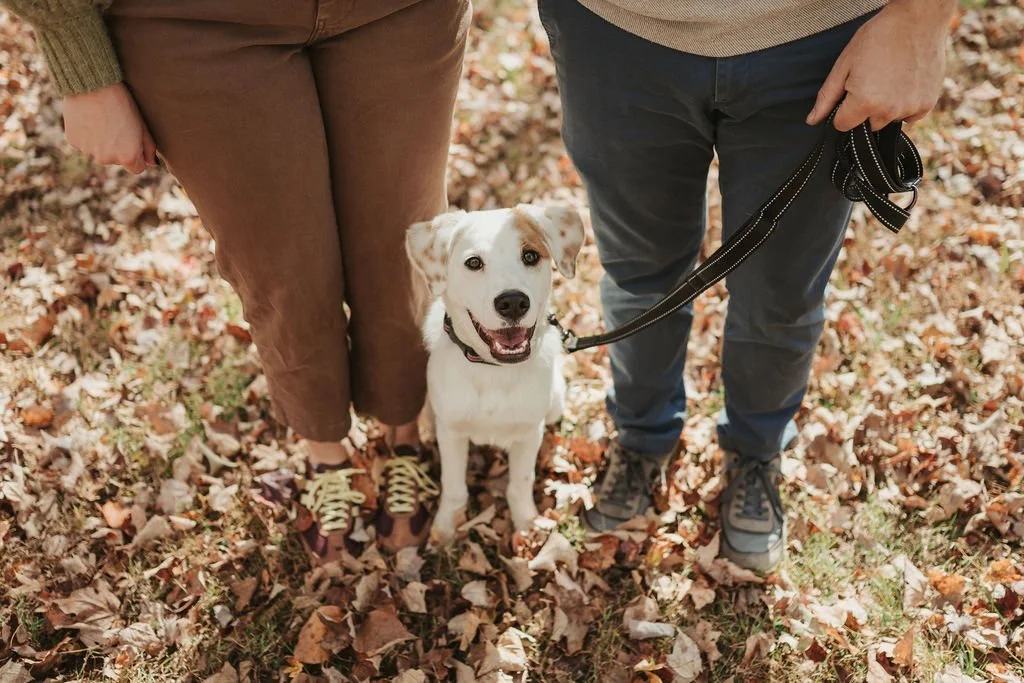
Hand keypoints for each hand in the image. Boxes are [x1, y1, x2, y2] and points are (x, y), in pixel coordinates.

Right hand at [63, 82, 156, 172]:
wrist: (93, 86)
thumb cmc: (123, 104)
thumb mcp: (142, 125)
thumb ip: (149, 148)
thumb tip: (152, 163)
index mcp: (128, 157)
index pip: (137, 168)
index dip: (136, 154)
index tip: (132, 140)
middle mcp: (107, 159)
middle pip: (116, 160)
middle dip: (118, 148)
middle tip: (116, 124)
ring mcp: (89, 152)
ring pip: (99, 152)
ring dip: (101, 142)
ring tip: (102, 119)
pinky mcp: (73, 142)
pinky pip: (84, 143)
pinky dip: (86, 135)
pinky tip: (89, 118)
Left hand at [806, 0, 954, 131]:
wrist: (918, 19)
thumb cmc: (878, 37)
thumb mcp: (844, 65)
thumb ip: (827, 97)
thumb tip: (812, 121)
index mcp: (864, 102)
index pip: (842, 125)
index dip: (843, 110)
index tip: (850, 92)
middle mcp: (888, 111)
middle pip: (867, 125)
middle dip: (865, 109)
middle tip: (872, 81)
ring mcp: (910, 109)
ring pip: (888, 121)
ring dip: (885, 109)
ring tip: (890, 79)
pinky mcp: (927, 105)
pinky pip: (909, 118)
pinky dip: (905, 106)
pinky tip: (904, 85)